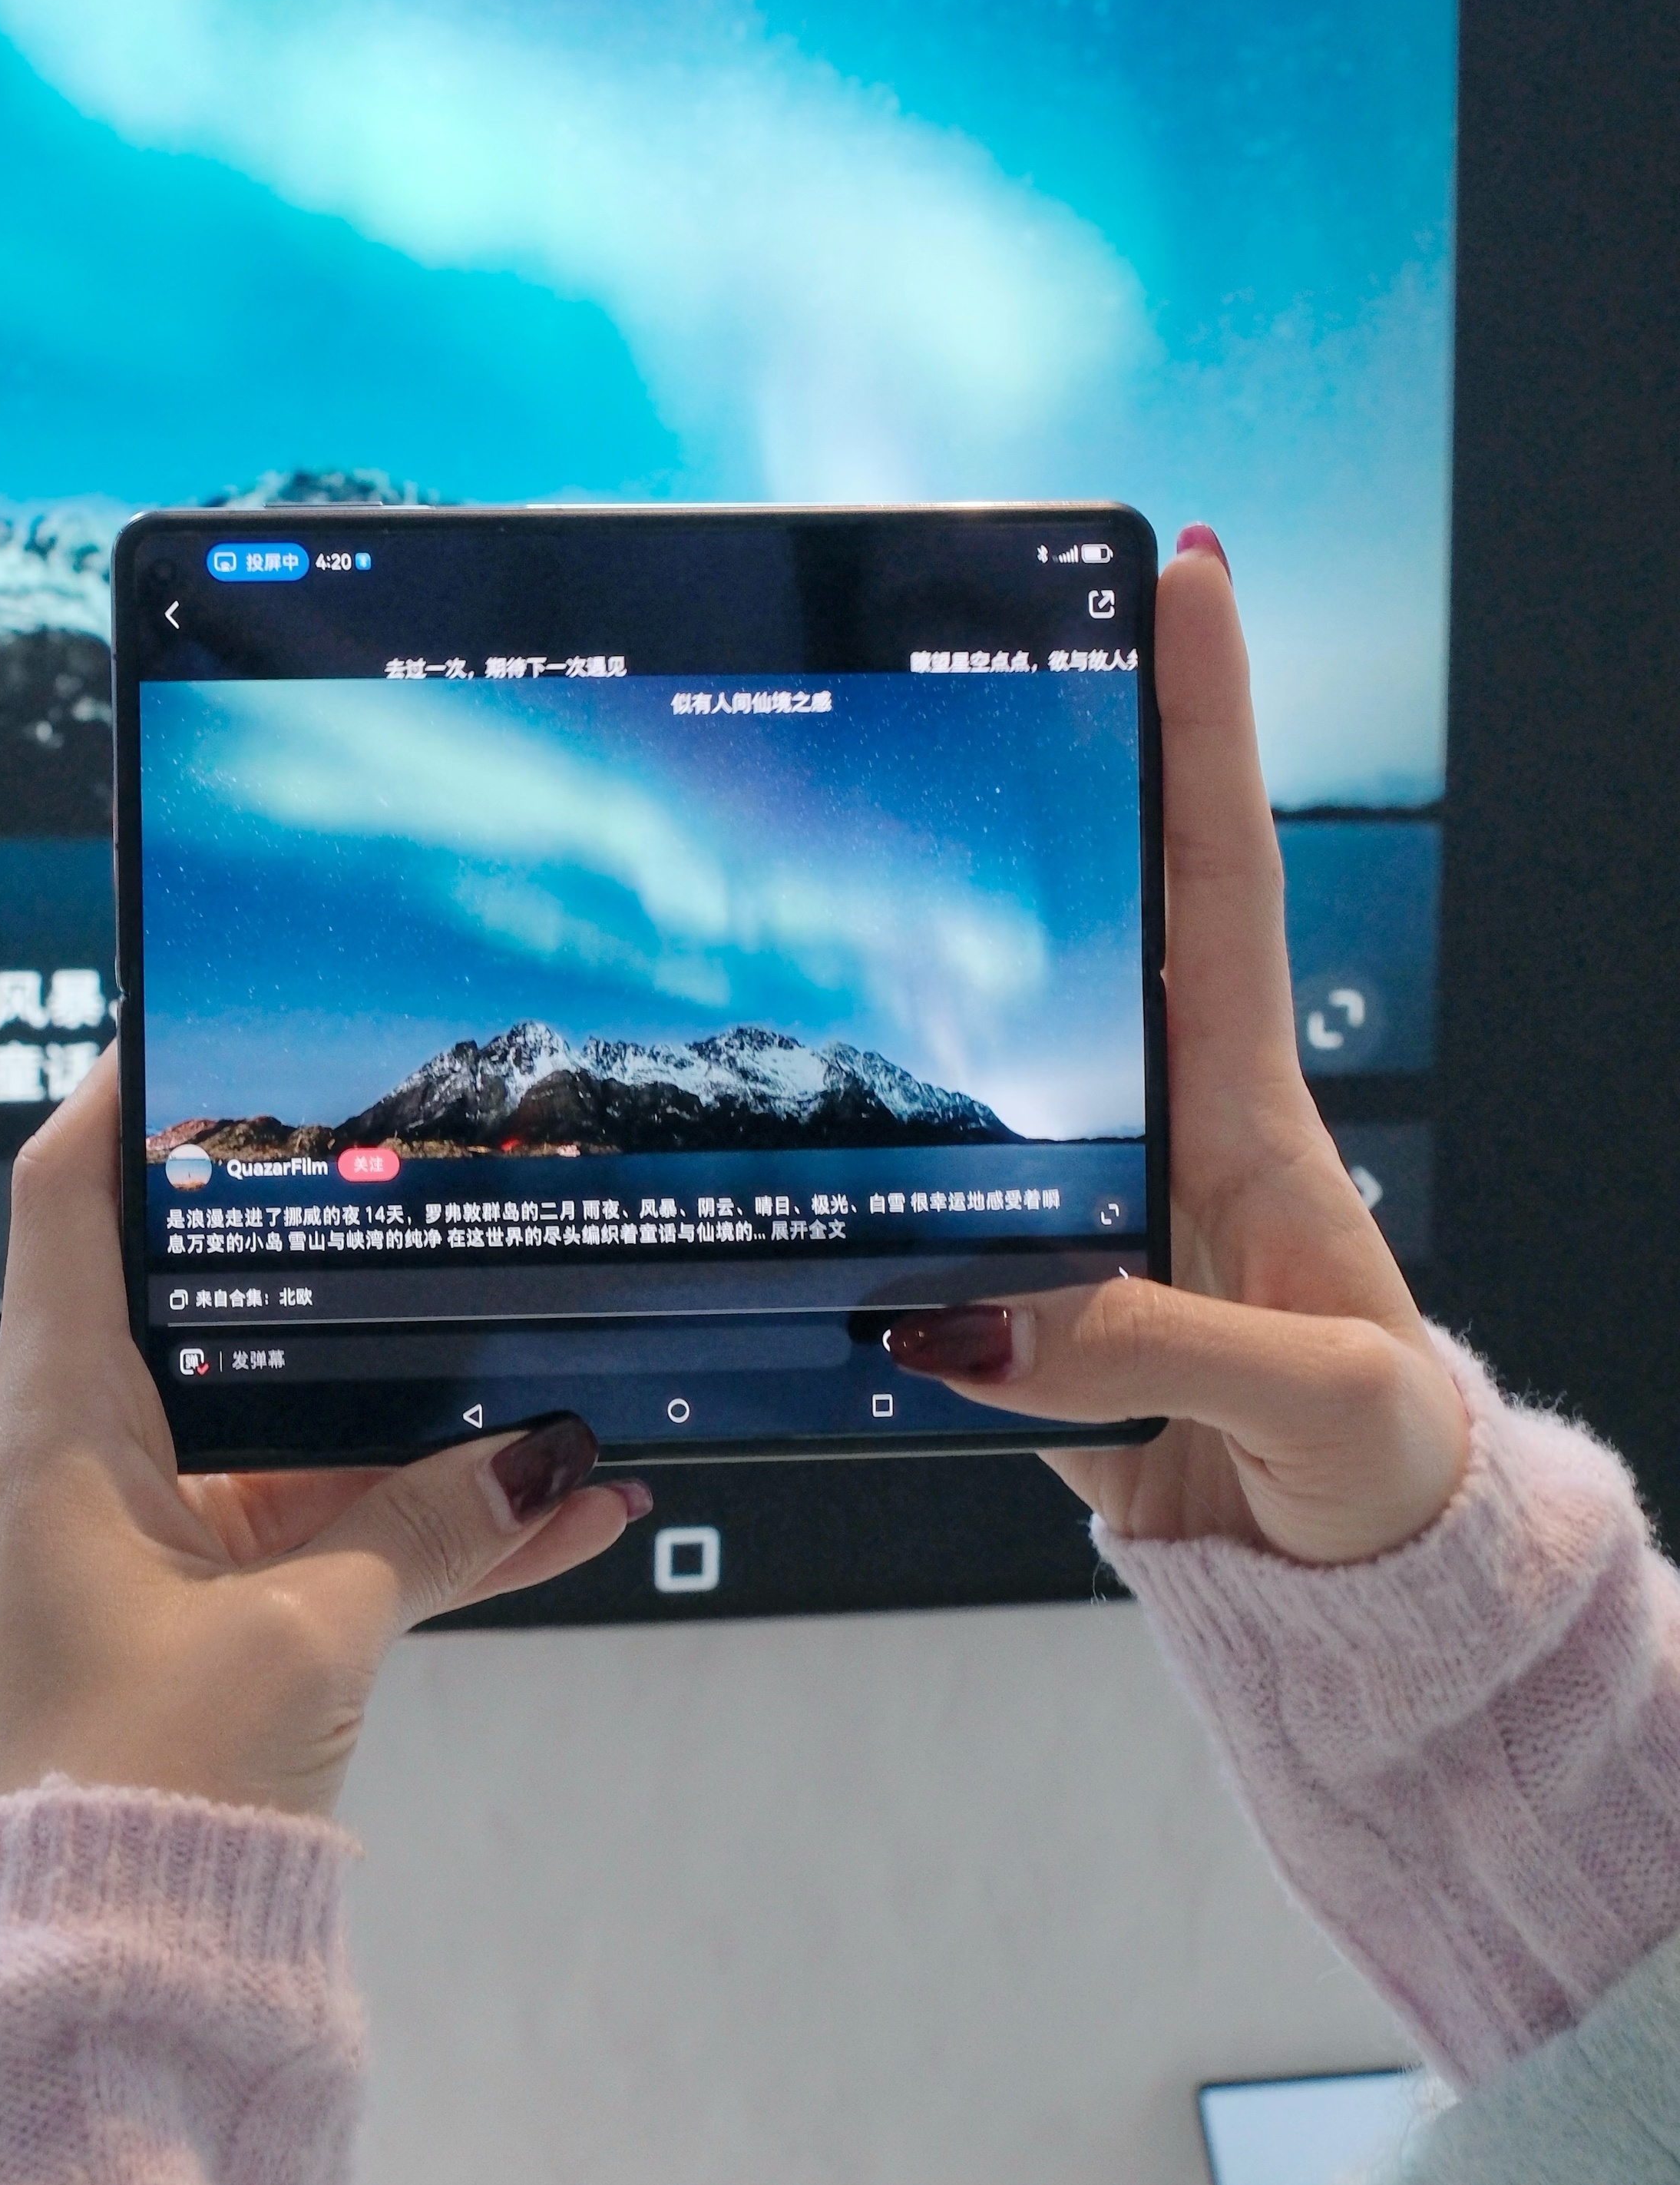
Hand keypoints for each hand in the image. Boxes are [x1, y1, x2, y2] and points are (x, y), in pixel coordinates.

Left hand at [0, 1061, 643, 1814]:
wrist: (106, 1977)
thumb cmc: (137, 1790)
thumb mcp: (301, 1634)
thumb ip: (428, 1528)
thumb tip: (550, 1453)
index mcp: (64, 1424)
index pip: (68, 1199)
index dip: (124, 1095)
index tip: (205, 1014)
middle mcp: (106, 1461)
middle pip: (214, 1292)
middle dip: (330, 1233)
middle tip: (434, 1153)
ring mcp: (174, 1544)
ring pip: (308, 1420)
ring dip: (428, 1395)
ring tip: (552, 1323)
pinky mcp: (235, 1627)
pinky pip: (354, 1536)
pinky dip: (451, 1521)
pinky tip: (580, 1501)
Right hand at [887, 531, 1468, 1563]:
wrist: (1342, 1602)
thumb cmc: (1384, 1483)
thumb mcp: (1309, 1410)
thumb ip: (1152, 1352)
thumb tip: (975, 1308)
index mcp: (1253, 1123)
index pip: (1223, 880)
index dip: (1207, 728)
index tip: (1187, 582)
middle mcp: (1166, 1126)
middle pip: (1109, 902)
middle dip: (1076, 749)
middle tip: (1014, 607)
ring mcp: (1090, 1194)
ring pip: (1000, 1024)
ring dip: (945, 914)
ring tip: (873, 787)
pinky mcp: (1029, 1288)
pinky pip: (930, 1187)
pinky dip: (863, 1148)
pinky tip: (799, 1104)